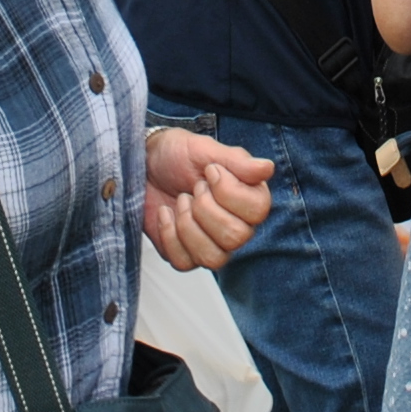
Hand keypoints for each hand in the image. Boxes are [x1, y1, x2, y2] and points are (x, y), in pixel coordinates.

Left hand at [141, 128, 273, 270]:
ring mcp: (211, 243)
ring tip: (181, 201)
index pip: (258, 211)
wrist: (143, 164)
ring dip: (188, 226)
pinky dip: (169, 235)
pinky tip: (166, 214)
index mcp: (248, 196)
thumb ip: (236, 160)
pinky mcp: (186, 254)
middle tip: (194, 188)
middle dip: (205, 209)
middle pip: (236, 237)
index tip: (210, 171)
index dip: (229, 192)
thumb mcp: (204, 149)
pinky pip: (185, 262)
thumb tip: (267, 168)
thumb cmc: (176, 155)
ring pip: (213, 258)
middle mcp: (236, 224)